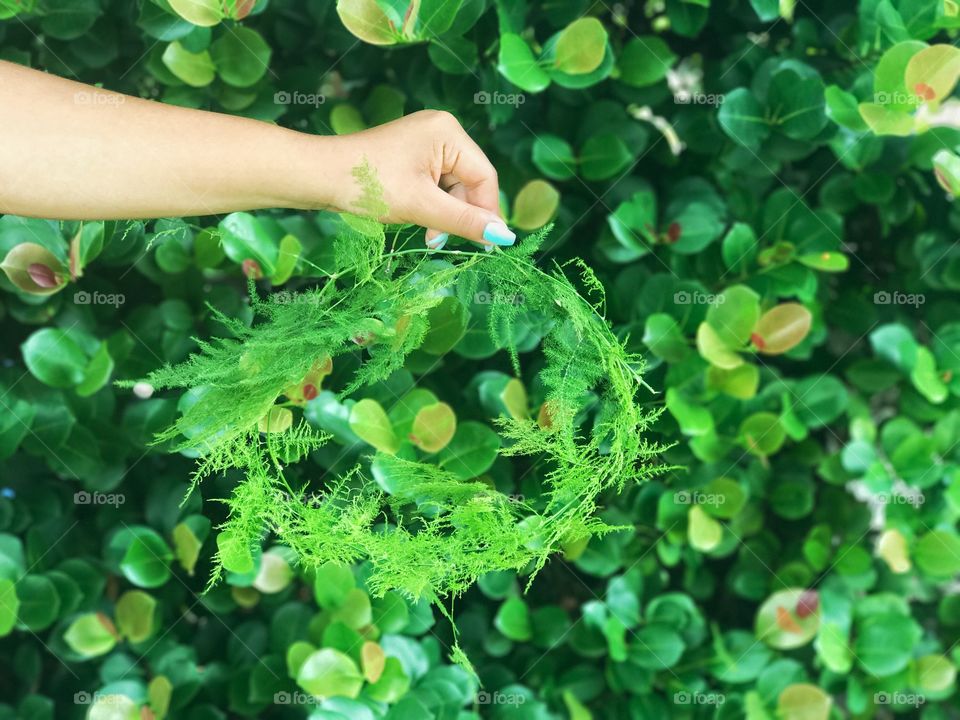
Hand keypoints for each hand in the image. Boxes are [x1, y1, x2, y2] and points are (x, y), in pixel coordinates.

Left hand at [326, 110, 515, 250]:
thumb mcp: (421, 206)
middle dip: (459, 214)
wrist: (319, 176)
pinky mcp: (412, 155)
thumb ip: (464, 220)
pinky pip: (436, 184)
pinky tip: (419, 219)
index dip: (486, 212)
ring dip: (444, 214)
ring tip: (426, 233)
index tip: (484, 244)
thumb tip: (505, 236)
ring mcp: (426, 142)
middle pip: (470, 182)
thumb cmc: (369, 184)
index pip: (485, 177)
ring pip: (453, 187)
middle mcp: (442, 131)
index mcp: (448, 132)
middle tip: (439, 240)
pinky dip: (431, 206)